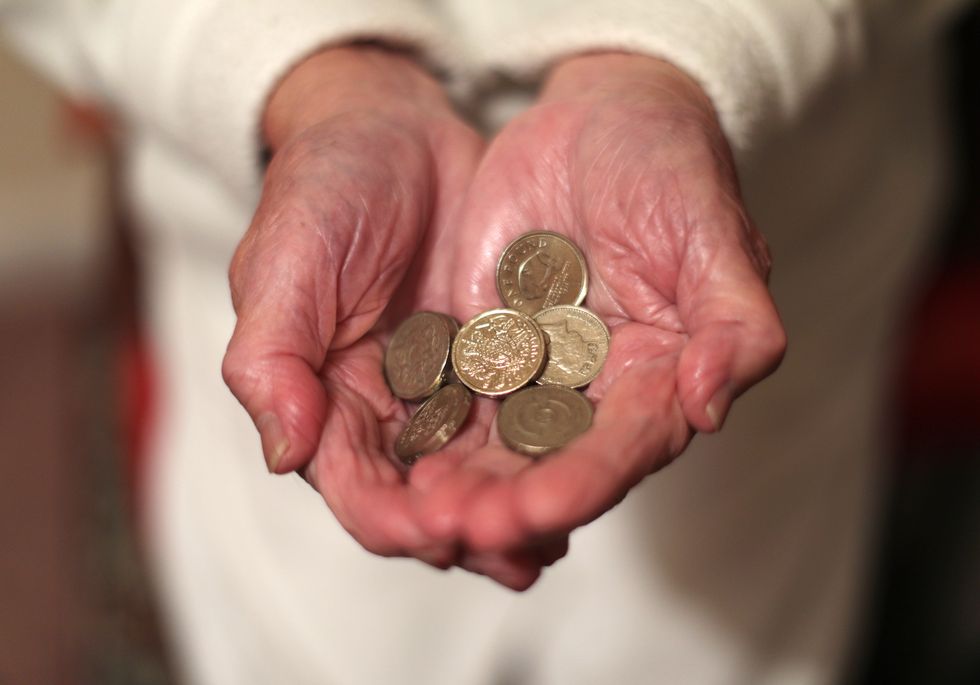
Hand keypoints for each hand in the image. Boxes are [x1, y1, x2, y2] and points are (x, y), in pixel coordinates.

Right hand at [222, 46, 561, 587]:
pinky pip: (524, 421)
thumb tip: (284, 453)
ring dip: (516, 511)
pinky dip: (546, 455)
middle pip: (429, 499)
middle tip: (518, 549)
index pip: (359, 489)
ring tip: (555, 535)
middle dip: (470, 530)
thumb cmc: (323, 190)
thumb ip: (272, 359)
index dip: (397, 519)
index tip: (441, 530)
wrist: (394, 129)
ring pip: (482, 474)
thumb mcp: (282, 265)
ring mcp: (447, 393)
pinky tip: (578, 477)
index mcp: (326, 404)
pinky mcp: (498, 364)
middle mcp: (388, 415)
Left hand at [409, 53, 785, 555]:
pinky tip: (392, 459)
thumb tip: (711, 407)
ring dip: (460, 483)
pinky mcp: (483, 347)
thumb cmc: (671, 168)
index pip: (625, 447)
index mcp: (660, 379)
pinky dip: (426, 431)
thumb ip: (735, 325)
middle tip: (459, 528)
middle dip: (508, 501)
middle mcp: (597, 393)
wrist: (599, 116)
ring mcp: (535, 373)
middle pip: (552, 464)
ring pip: (495, 444)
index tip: (537, 509)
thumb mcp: (714, 235)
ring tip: (418, 515)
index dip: (584, 481)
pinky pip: (451, 395)